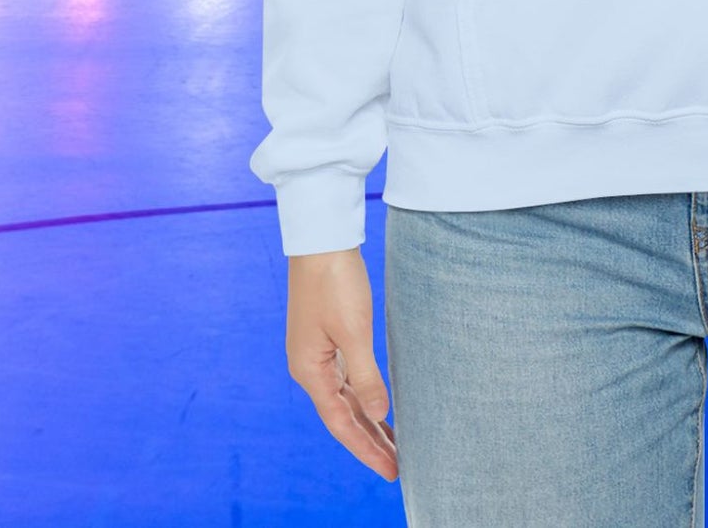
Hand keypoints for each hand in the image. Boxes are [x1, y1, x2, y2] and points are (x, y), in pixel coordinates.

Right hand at [286, 248, 398, 480]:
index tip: (392, 470)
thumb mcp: (354, 330)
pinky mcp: (326, 336)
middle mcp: (309, 367)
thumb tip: (379, 415)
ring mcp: (316, 352)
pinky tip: (377, 405)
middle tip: (398, 465)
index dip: (367, 449)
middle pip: (342, 416)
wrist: (321, 238)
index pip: (341, 423)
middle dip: (369, 442)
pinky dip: (362, 396)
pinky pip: (345, 379)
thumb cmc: (335, 281)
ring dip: (367, 421)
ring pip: (344, 399)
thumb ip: (366, 376)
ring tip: (393, 444)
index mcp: (310, 371)